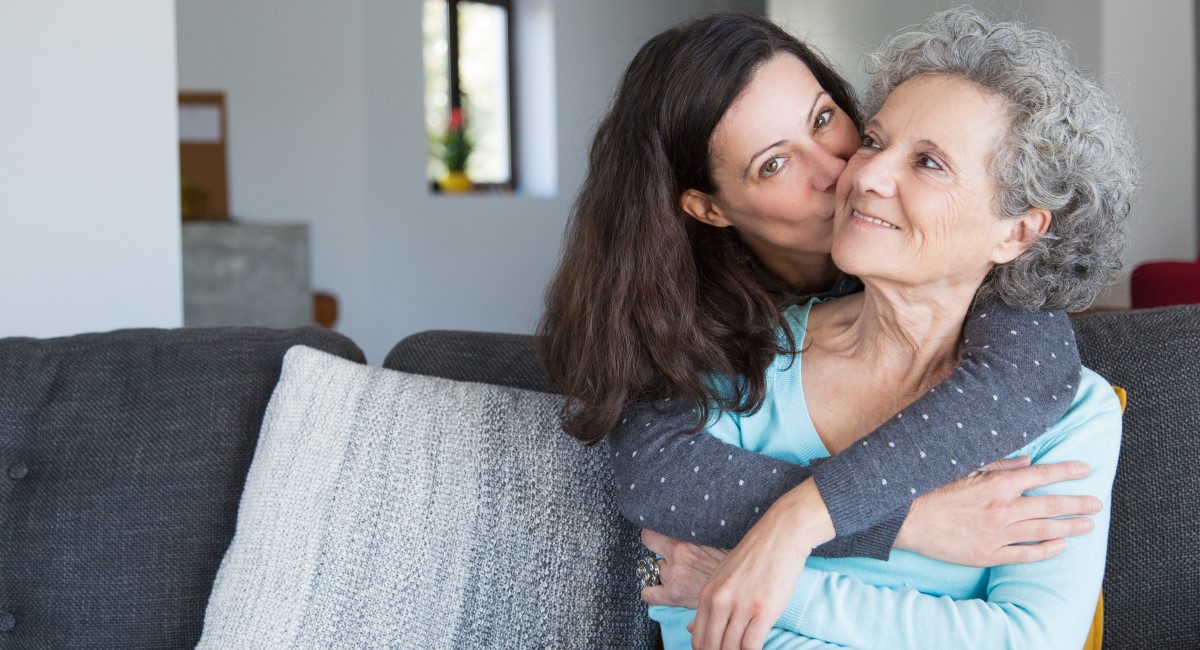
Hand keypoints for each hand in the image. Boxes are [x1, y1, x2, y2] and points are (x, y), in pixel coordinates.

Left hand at [640, 529, 728, 609]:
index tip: (660, 532)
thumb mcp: (718, 538)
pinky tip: (662, 591)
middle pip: (650, 541)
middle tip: (669, 554)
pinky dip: (652, 592)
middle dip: (658, 547)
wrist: (742, 587)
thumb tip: (695, 525)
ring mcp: (673, 574)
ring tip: (678, 575)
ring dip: (662, 571)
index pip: (655, 525)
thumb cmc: (735, 563)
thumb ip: (701, 533)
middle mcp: (677, 552)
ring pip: (652, 569)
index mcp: (688, 535)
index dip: (655, 529)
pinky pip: (648, 594)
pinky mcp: (673, 594)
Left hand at [687, 481, 830, 649]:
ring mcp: (741, 607)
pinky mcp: (763, 611)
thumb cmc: (755, 557)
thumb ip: (708, 604)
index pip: (699, 639)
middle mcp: (720, 601)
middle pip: (713, 647)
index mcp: (708, 594)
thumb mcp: (723, 577)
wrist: (780, 535)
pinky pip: (752, 646)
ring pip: (731, 649)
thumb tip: (691, 628)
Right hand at [896, 456, 1101, 565]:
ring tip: (1087, 525)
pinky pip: (1025, 554)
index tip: (1085, 468)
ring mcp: (998, 534)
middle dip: (1077, 503)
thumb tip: (1028, 461)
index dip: (1066, 471)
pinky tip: (1061, 547)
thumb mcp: (965, 469)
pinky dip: (1046, 551)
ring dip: (1069, 527)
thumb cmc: (934, 490)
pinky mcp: (989, 554)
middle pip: (1050, 505)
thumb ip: (1000, 465)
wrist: (908, 519)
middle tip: (1097, 504)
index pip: (1041, 475)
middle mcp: (1003, 509)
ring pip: (1043, 530)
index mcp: (997, 484)